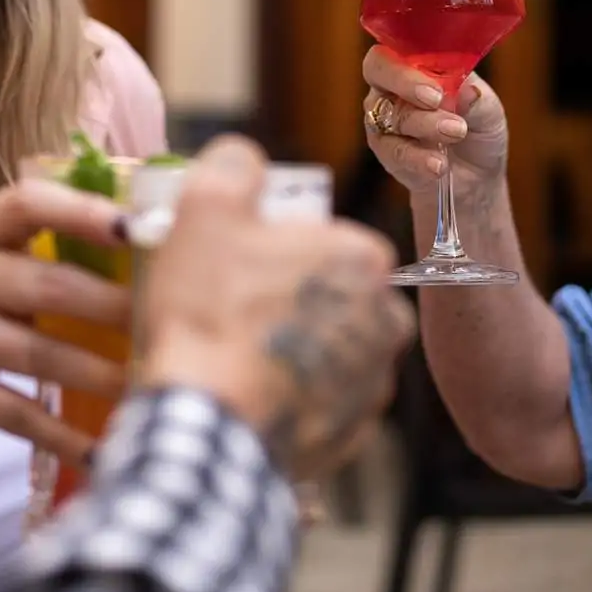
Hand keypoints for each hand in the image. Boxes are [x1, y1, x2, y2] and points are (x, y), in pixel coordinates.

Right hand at [0, 179, 131, 462]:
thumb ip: (38, 258)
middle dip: (116, 306)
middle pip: (49, 285)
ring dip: (102, 374)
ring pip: (39, 354)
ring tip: (153, 384)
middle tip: (172, 320)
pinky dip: (61, 434)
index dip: (83, 208)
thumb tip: (143, 257)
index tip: (135, 224)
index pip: (27, 203)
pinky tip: (102, 448)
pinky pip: (14, 414)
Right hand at [138, 135, 415, 481]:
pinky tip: (252, 395)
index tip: (239, 268)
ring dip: (295, 350)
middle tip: (234, 312)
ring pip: (330, 348)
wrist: (204, 424)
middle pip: (333, 294)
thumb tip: (243, 158)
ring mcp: (374, 381)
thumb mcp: (206, 210)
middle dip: (292, 300)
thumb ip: (233, 165)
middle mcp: (387, 317)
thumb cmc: (209, 311)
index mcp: (365, 257)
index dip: (277, 250)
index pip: (326, 239)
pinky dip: (294, 398)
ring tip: (238, 357)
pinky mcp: (353, 433)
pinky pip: (322, 401)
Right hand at [361, 46, 510, 197]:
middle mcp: (393, 87)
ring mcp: (386, 119)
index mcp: (416, 63)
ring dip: (424, 124)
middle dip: (405, 82)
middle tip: (436, 99)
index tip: (435, 82)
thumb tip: (467, 89)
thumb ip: (475, 98)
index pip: (396, 46)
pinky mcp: (388, 152)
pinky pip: (394, 152)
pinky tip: (439, 164)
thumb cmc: (478, 128)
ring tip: (456, 132)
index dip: (409, 59)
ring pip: (391, 115)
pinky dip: (417, 158)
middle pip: (378, 71)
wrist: (478, 175)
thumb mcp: (488, 110)